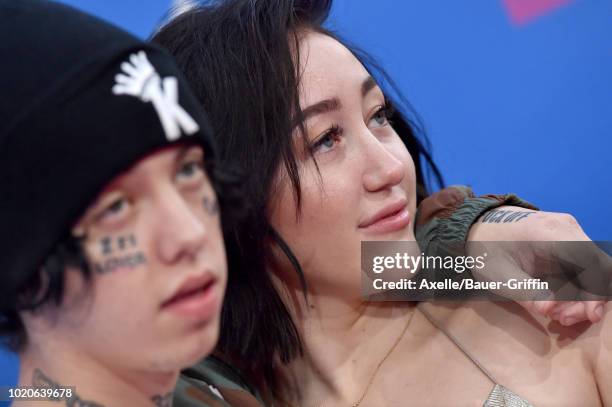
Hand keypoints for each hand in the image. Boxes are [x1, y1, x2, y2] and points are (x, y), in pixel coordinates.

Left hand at [467, 206, 610, 325]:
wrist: (478, 227)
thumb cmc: (485, 248)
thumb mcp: (497, 274)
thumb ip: (524, 292)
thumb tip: (548, 310)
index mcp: (550, 232)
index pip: (593, 262)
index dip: (597, 291)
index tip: (589, 316)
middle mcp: (567, 228)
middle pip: (599, 269)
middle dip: (588, 300)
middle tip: (561, 318)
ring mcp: (570, 234)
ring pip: (594, 272)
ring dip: (583, 298)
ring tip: (556, 314)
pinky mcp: (569, 243)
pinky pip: (583, 270)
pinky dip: (577, 290)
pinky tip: (556, 305)